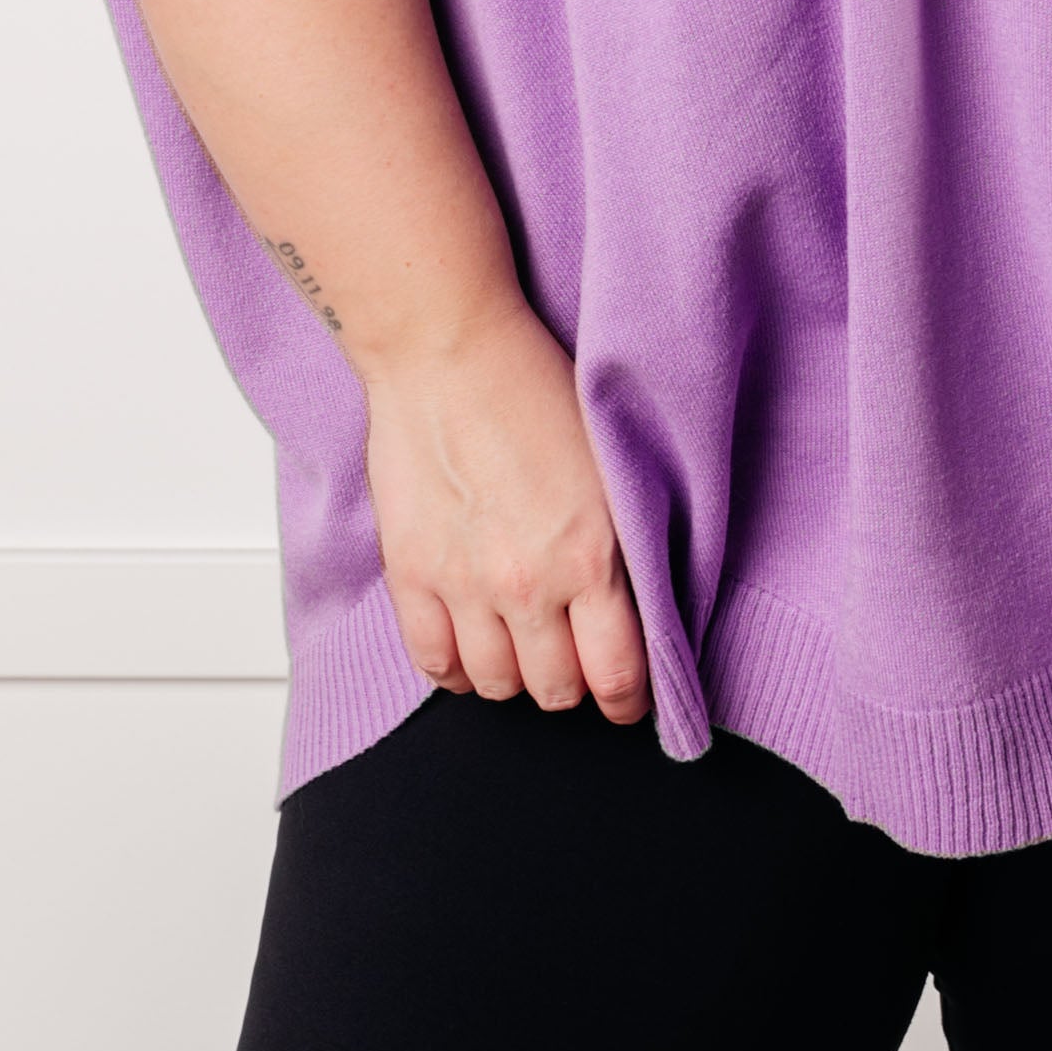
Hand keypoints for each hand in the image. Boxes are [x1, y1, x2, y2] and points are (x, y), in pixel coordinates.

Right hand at [364, 302, 651, 723]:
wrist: (447, 350)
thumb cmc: (533, 389)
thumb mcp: (610, 470)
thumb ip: (624, 546)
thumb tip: (642, 608)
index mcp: (590, 558)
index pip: (619, 673)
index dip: (628, 701)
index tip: (629, 700)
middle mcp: (527, 584)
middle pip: (556, 689)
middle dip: (573, 684)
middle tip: (575, 662)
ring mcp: (462, 584)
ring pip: (497, 685)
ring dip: (516, 677)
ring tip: (522, 650)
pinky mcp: (410, 574)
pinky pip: (434, 663)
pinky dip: (456, 670)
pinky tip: (470, 649)